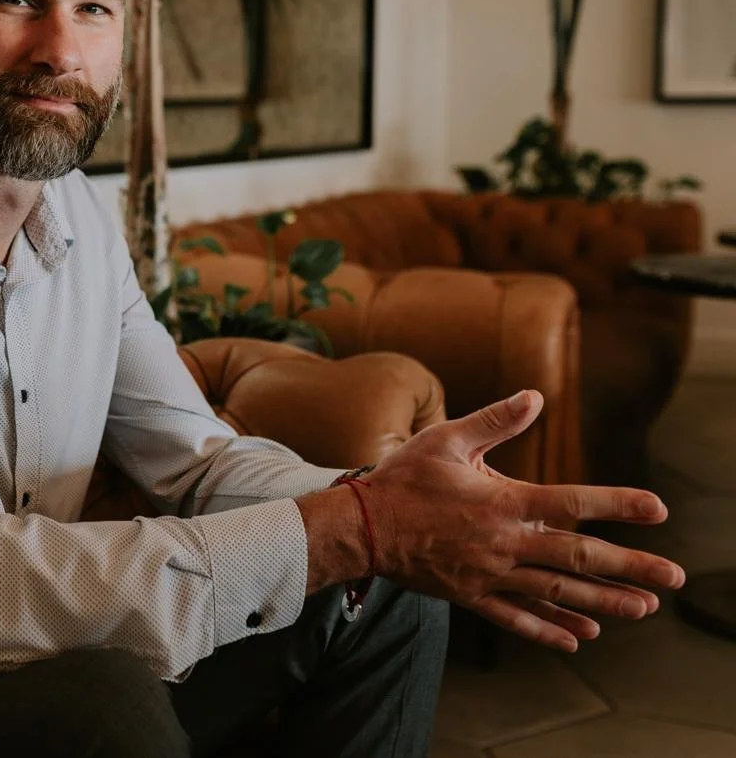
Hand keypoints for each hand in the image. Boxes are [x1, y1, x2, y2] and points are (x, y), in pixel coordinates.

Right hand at [361, 389, 685, 651]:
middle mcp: (503, 542)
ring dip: (604, 602)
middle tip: (674, 576)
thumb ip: (495, 421)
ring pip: (556, 593)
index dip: (617, 505)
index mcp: (502, 502)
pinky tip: (580, 638)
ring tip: (644, 608)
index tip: (658, 509)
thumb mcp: (446, 439)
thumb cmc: (402, 478)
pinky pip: (516, 618)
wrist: (360, 527)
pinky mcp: (471, 595)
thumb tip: (535, 396)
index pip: (571, 502)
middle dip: (630, 568)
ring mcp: (489, 574)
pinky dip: (550, 629)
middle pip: (577, 558)